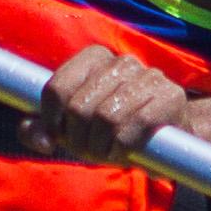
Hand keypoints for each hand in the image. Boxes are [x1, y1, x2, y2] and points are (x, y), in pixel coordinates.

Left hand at [28, 44, 187, 163]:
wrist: (168, 139)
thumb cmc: (111, 131)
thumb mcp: (72, 128)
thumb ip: (41, 129)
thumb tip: (40, 140)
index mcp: (94, 57)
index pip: (57, 88)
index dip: (51, 120)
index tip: (60, 136)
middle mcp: (122, 61)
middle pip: (79, 107)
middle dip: (78, 139)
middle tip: (89, 150)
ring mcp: (149, 75)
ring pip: (106, 117)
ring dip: (101, 146)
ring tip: (107, 152)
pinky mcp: (170, 96)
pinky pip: (136, 124)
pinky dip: (125, 146)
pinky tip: (126, 152)